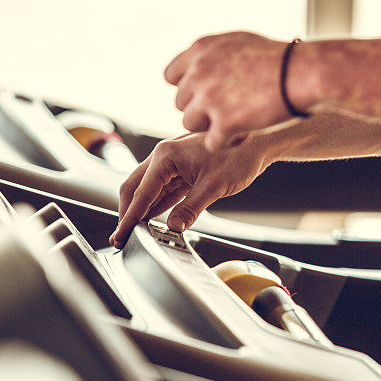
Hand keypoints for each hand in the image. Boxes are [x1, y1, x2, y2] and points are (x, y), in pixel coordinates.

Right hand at [109, 133, 270, 247]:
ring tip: (135, 232)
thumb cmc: (239, 155)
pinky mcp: (184, 171)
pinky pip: (164, 191)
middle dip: (128, 213)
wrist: (259, 144)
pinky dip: (157, 206)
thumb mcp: (213, 187)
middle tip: (122, 236)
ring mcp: (173, 164)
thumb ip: (189, 209)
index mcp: (165, 156)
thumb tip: (172, 227)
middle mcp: (164, 157)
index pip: (140, 192)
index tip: (122, 234)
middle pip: (136, 188)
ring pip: (148, 190)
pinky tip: (153, 219)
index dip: (130, 217)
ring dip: (142, 210)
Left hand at [164, 31, 293, 150]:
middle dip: (201, 109)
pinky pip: (211, 143)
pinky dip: (226, 143)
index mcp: (200, 50)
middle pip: (181, 103)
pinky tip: (242, 136)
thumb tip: (197, 66)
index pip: (172, 76)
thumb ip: (214, 55)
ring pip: (190, 123)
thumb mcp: (240, 41)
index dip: (189, 88)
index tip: (205, 95)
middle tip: (226, 112)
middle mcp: (199, 72)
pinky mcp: (224, 123)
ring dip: (210, 127)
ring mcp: (210, 98)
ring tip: (234, 125)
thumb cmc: (279, 58)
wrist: (302, 73)